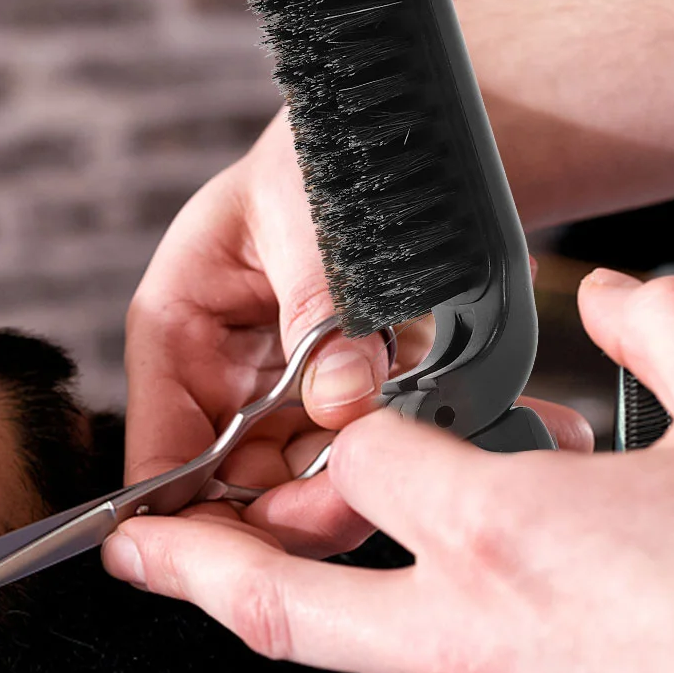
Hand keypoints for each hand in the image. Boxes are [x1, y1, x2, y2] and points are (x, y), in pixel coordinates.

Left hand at [104, 269, 673, 672]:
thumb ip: (673, 331)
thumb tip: (620, 297)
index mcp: (511, 532)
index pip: (367, 452)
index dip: (368, 417)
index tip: (375, 418)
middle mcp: (475, 650)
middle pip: (283, 601)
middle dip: (193, 567)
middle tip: (140, 555)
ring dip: (396, 645)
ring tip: (467, 621)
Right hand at [126, 111, 586, 555]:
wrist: (406, 129)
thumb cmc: (327, 149)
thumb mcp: (310, 219)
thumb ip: (321, 313)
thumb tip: (341, 402)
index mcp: (181, 332)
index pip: (163, 452)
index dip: (198, 517)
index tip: (258, 544)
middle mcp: (232, 378)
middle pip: (248, 489)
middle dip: (308, 508)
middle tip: (374, 501)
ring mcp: (297, 396)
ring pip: (321, 482)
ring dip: (384, 486)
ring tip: (454, 466)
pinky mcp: (362, 400)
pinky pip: (386, 446)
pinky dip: (440, 446)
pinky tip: (510, 425)